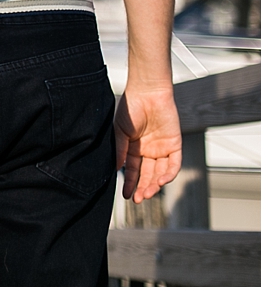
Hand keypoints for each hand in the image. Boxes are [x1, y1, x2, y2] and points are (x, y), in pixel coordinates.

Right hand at [114, 84, 182, 202]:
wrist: (148, 92)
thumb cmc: (130, 107)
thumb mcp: (120, 131)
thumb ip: (120, 150)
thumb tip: (116, 169)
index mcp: (133, 148)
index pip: (132, 170)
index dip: (129, 183)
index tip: (125, 195)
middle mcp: (148, 151)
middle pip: (147, 175)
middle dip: (142, 188)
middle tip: (138, 198)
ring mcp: (162, 148)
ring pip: (160, 173)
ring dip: (154, 184)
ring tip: (147, 193)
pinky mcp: (175, 145)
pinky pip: (174, 164)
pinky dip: (169, 174)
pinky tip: (161, 181)